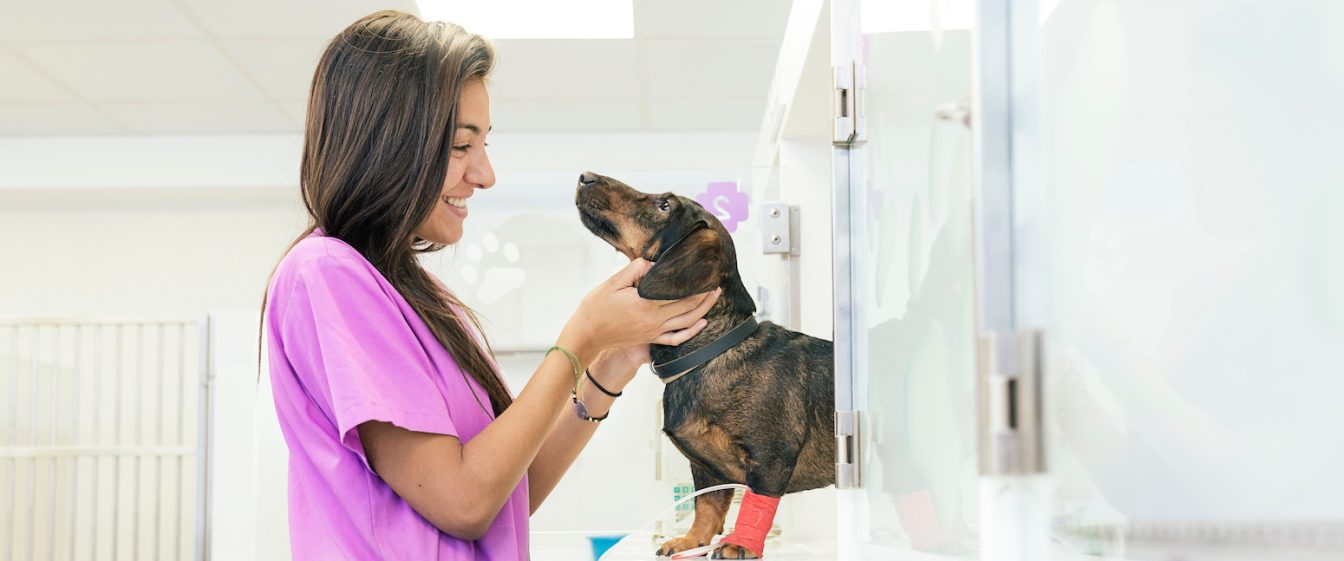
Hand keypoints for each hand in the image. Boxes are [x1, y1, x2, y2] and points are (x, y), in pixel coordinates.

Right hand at [559, 259, 719, 360]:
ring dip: (704, 310)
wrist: (587, 334)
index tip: (705, 272)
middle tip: (716, 282)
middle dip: (705, 294)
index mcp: (646, 303)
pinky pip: (677, 338)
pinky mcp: (651, 338)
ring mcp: (654, 331)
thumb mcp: (613, 282)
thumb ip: (634, 270)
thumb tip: (652, 264)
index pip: (679, 292)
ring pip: (687, 322)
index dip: (695, 283)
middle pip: (688, 307)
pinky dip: (692, 332)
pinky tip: (702, 323)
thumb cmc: (596, 307)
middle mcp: (654, 319)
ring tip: (714, 297)